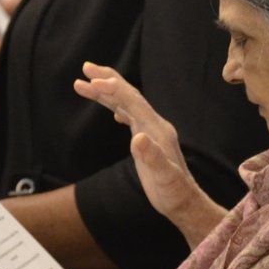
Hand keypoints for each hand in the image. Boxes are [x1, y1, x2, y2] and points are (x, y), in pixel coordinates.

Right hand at [73, 61, 224, 240]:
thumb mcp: (163, 178)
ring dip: (106, 92)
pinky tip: (113, 110)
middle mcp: (154, 125)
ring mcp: (151, 132)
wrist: (184, 202)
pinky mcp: (147, 140)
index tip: (93, 80)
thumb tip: (136, 138)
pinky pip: (130, 117)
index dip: (113, 88)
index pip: (133, 101)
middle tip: (85, 67)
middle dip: (107, 80)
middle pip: (129, 95)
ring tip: (84, 83)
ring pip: (127, 104)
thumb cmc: (174, 192)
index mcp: (156, 129)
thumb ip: (152, 157)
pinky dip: (117, 107)